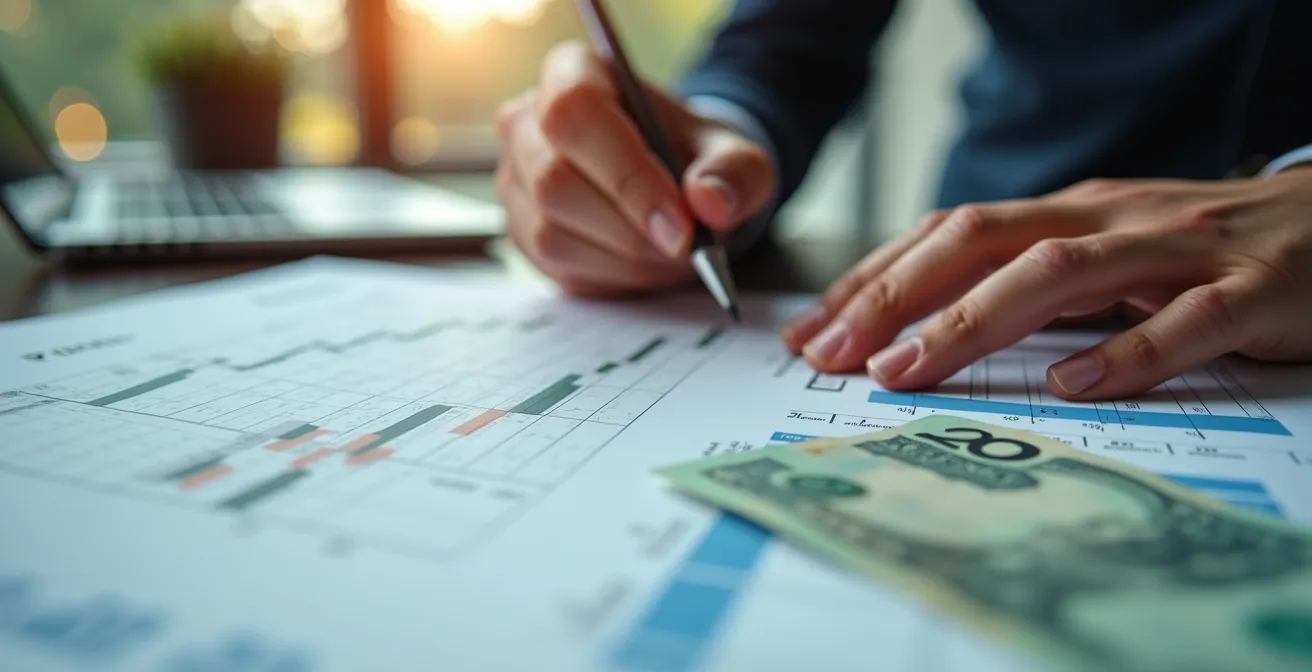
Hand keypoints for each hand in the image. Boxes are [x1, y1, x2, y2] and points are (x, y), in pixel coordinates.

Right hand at [496, 41, 773, 295]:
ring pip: (551, 233)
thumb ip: (734, 171)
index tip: (680, 225)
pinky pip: (555, 267)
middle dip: (629, 229)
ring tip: (670, 256)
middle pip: (554, 181)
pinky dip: (609, 278)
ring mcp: (514, 180)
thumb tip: (710, 203)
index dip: (626, 174)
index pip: (576, 115)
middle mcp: (526, 122)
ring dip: (622, 260)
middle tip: (684, 249)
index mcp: (572, 74)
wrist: (672, 180)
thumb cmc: (691, 155)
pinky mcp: (520, 230)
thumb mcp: (732, 153)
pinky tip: (643, 265)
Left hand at [782, 171, 1311, 399]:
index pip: (946, 234)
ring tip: (907, 369)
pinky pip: (1184, 321)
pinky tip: (1074, 385)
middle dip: (895, 297)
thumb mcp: (1098, 255)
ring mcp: (1178, 252)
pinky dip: (1127, 352)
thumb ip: (1024, 283)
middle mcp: (1107, 219)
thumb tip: (917, 326)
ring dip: (972, 322)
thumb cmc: (1197, 252)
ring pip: (1060, 273)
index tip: (809, 333)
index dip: (873, 280)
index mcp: (1065, 213)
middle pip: (980, 241)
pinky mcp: (1251, 291)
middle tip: (831, 355)